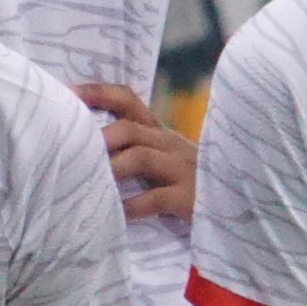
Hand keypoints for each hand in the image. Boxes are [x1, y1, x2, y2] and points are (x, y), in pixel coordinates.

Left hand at [80, 75, 195, 222]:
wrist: (238, 203)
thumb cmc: (187, 181)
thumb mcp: (161, 158)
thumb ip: (131, 148)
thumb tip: (82, 146)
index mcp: (158, 131)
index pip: (127, 99)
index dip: (98, 93)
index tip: (68, 93)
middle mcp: (169, 143)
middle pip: (129, 129)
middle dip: (100, 137)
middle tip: (72, 149)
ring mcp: (181, 169)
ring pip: (140, 157)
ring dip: (112, 167)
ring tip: (90, 179)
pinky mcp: (189, 197)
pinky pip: (157, 198)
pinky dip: (133, 205)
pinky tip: (116, 213)